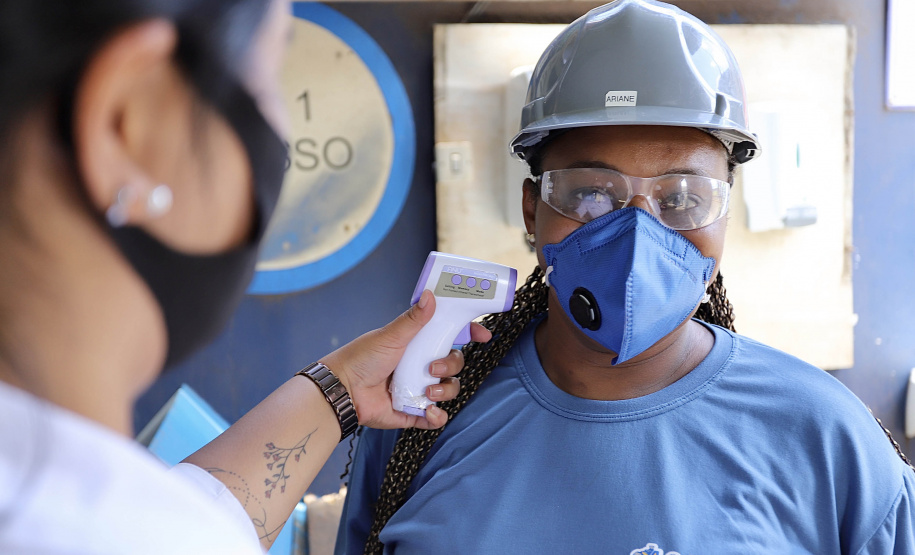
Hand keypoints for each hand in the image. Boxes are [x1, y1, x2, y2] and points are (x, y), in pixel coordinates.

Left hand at [320, 290, 491, 429]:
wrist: (342, 391)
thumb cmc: (361, 358)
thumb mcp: (390, 336)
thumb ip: (413, 319)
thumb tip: (431, 295)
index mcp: (418, 344)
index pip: (450, 337)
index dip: (469, 334)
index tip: (483, 335)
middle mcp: (421, 366)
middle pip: (455, 364)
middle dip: (452, 366)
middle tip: (433, 367)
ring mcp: (418, 390)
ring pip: (449, 389)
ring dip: (445, 391)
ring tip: (426, 393)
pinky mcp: (413, 413)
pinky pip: (436, 417)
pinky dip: (437, 416)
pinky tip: (429, 412)